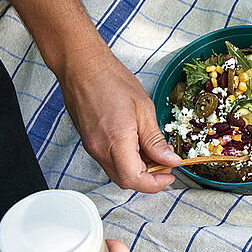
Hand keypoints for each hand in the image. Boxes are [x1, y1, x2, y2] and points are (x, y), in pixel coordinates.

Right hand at [60, 50, 179, 192]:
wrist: (82, 67)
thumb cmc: (110, 80)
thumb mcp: (144, 109)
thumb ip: (156, 140)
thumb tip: (170, 159)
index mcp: (116, 141)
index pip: (135, 180)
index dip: (155, 184)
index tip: (170, 174)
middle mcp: (100, 149)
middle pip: (126, 181)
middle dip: (149, 178)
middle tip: (165, 162)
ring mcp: (92, 147)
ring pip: (118, 172)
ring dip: (139, 169)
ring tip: (153, 150)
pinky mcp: (90, 143)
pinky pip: (110, 161)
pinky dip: (127, 160)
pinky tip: (138, 144)